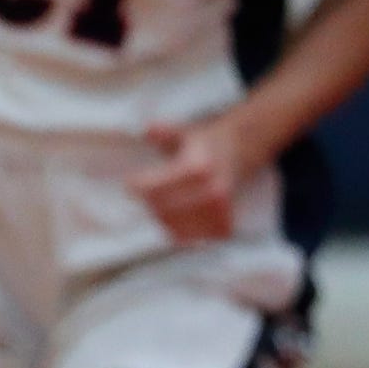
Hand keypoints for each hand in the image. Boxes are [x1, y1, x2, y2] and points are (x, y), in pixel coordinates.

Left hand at [130, 114, 266, 242]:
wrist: (239, 151)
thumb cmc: (202, 144)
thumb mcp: (183, 133)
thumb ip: (164, 133)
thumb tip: (148, 129)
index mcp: (197, 167)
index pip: (156, 189)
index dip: (138, 188)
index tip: (130, 184)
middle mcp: (211, 190)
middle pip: (162, 211)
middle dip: (150, 204)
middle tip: (147, 196)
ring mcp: (220, 209)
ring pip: (174, 228)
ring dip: (163, 219)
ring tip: (164, 205)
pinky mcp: (225, 224)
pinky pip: (192, 238)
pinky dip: (182, 232)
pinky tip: (181, 218)